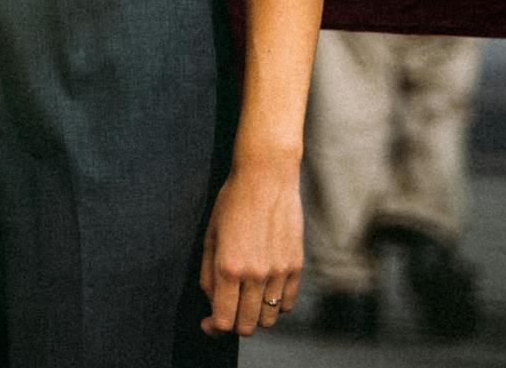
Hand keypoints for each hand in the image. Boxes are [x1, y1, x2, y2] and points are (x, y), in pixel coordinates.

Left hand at [199, 154, 303, 335]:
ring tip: (246, 301)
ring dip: (256, 316)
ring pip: (269, 319)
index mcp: (229, 267)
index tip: (209, 324)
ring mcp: (279, 272)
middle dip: (233, 324)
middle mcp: (256, 274)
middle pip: (247, 325)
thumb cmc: (232, 202)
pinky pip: (287, 304)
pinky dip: (276, 306)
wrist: (266, 178)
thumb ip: (208, 275)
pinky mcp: (296, 266)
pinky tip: (265, 292)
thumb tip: (213, 303)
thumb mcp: (210, 236)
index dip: (214, 328)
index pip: (224, 319)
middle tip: (226, 313)